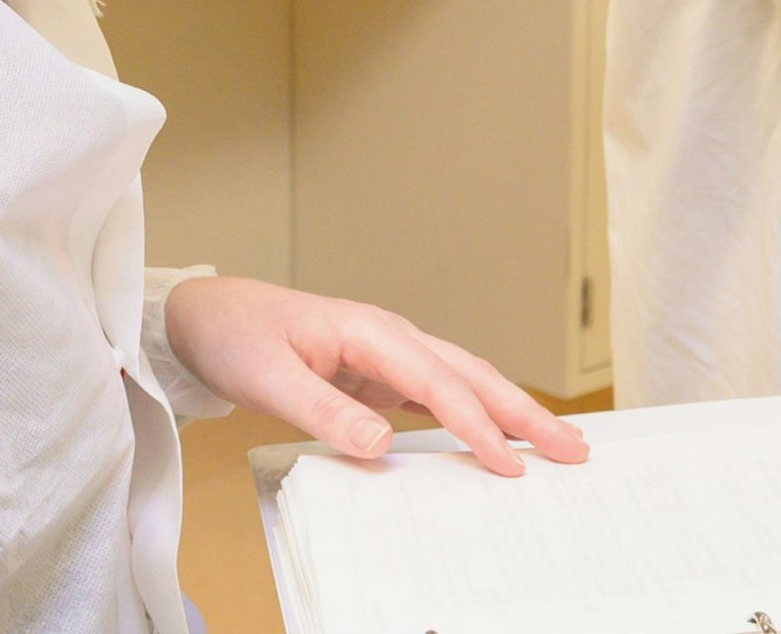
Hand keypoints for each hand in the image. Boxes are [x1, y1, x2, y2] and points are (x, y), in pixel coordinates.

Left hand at [162, 277, 589, 475]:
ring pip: (463, 380)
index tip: (508, 463)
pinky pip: (438, 392)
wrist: (207, 316)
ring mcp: (387, 353)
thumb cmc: (235, 337)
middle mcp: (390, 336)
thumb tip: (382, 443)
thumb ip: (323, 411)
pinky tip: (495, 435)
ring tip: (556, 443)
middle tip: (573, 450)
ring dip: (510, 411)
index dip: (475, 423)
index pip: (437, 382)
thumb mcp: (268, 378)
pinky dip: (474, 412)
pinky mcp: (378, 372)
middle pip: (471, 374)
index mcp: (370, 331)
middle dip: (523, 412)